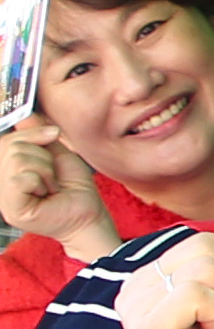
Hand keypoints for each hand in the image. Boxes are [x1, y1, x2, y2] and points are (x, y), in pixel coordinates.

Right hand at [0, 117, 111, 260]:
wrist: (90, 213)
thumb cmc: (73, 187)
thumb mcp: (56, 154)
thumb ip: (38, 137)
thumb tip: (25, 115)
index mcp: (8, 170)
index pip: (5, 141)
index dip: (31, 133)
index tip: (54, 135)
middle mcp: (1, 183)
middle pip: (11, 147)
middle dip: (43, 156)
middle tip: (54, 175)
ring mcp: (4, 197)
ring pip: (17, 161)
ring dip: (46, 170)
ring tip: (52, 186)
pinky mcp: (13, 209)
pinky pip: (21, 179)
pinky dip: (42, 181)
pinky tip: (48, 193)